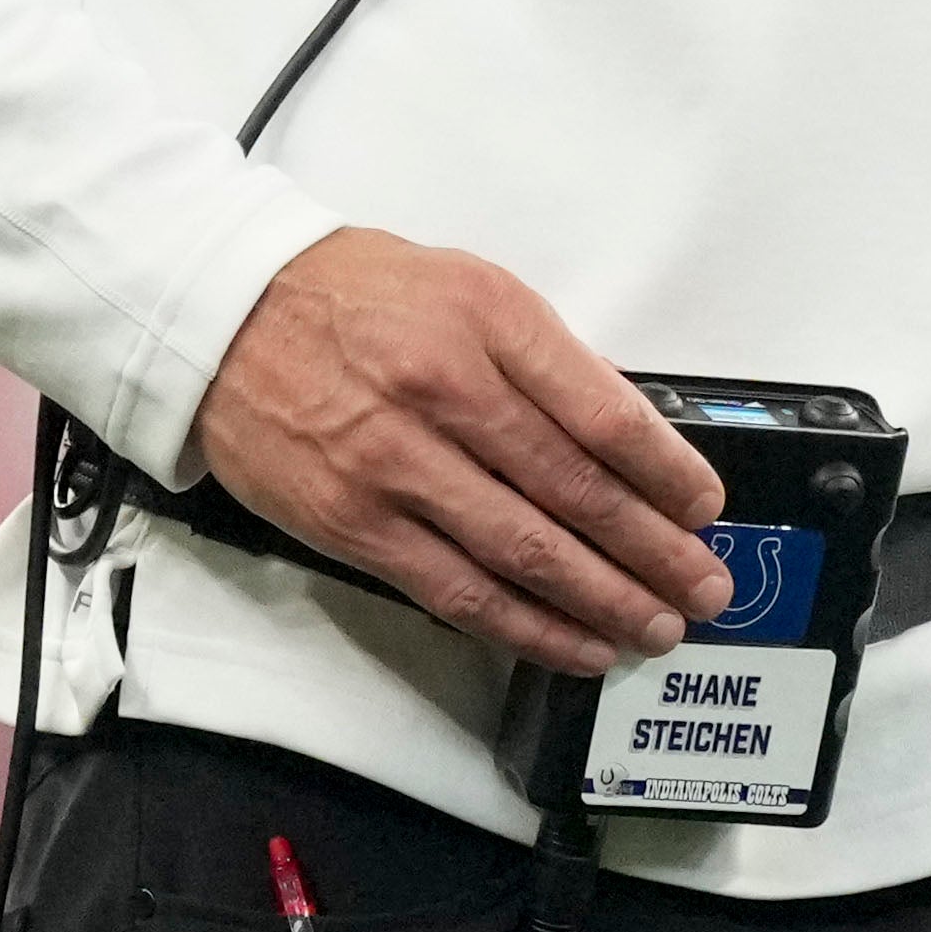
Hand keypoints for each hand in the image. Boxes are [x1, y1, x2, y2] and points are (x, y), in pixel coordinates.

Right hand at [182, 230, 728, 671]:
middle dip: (653, 550)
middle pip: (574, 491)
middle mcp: (445, 394)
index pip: (603, 413)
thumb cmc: (356, 297)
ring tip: (658, 626)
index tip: (705, 508)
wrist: (225, 318)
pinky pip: (457, 591)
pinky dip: (525, 626)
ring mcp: (395, 468)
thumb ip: (546, 360)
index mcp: (488, 324)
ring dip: (603, 600)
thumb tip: (625, 435)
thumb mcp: (472, 289)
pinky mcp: (355, 526)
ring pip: (523, 553)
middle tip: (705, 586)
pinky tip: (576, 643)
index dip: (667, 473)